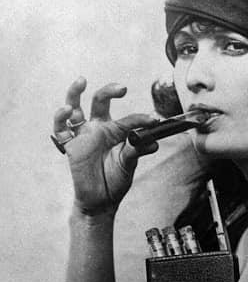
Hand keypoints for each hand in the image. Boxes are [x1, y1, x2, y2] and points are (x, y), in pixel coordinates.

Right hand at [53, 77, 158, 213]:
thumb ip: (137, 150)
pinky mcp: (70, 145)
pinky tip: (67, 110)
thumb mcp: (129, 163)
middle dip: (110, 90)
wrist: (102, 200)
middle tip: (122, 88)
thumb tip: (153, 142)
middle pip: (100, 100)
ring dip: (74, 92)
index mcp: (116, 130)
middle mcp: (99, 128)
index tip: (153, 121)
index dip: (141, 119)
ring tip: (81, 81)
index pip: (128, 119)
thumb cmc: (116, 179)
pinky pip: (60, 129)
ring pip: (74, 107)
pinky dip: (60, 118)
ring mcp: (83, 135)